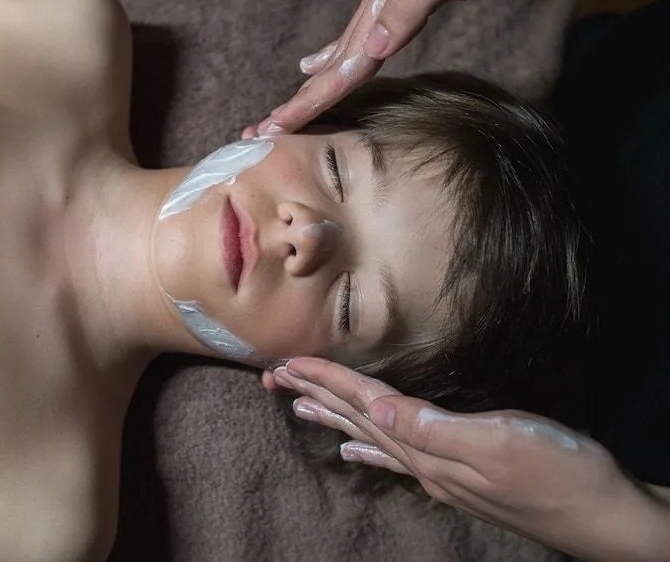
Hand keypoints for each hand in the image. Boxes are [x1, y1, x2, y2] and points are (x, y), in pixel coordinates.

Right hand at [245, 0, 584, 138]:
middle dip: (302, 96)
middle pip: (335, 58)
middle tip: (265, 129)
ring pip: (344, 48)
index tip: (277, 125)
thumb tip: (371, 47)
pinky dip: (337, 53)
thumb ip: (414, 2)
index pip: (345, 58)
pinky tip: (321, 60)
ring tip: (287, 108)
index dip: (312, 95)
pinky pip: (360, 33)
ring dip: (316, 82)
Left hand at [266, 357, 669, 560]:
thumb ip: (433, 431)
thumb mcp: (499, 443)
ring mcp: (440, 471)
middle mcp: (425, 460)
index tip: (287, 363)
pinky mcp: (459, 476)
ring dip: (334, 416)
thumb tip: (376, 417)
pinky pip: (397, 458)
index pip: (365, 404)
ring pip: (371, 436)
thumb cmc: (562, 474)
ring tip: (298, 404)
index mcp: (429, 446)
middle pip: (357, 419)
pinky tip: (353, 450)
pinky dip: (370, 448)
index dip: (326, 380)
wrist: (607, 518)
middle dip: (315, 394)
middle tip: (273, 377)